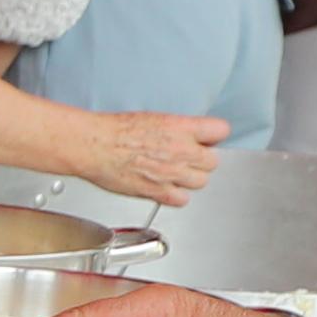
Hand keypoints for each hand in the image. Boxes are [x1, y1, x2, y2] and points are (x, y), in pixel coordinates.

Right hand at [76, 113, 228, 207]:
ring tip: (176, 172)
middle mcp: (182, 151)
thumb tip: (186, 134)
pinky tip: (166, 186)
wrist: (95, 145)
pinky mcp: (159, 192)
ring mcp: (172, 173)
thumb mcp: (153, 117)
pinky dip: (176, 195)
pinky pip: (182, 199)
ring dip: (191, 178)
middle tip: (187, 156)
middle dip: (201, 159)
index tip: (207, 138)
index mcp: (181, 127)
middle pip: (213, 161)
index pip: (221, 130)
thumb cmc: (114, 130)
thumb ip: (176, 129)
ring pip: (201, 181)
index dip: (213, 136)